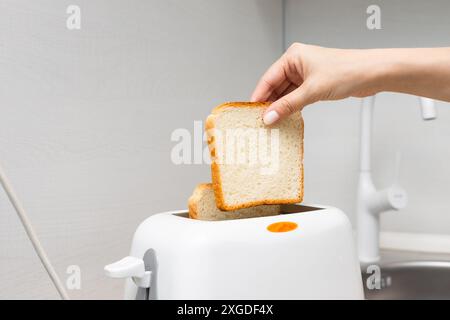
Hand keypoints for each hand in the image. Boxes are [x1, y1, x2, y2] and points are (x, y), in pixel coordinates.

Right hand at [251, 43, 383, 124]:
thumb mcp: (312, 91)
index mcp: (293, 57)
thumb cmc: (348, 70)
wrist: (372, 73)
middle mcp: (298, 64)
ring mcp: (306, 75)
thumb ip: (288, 105)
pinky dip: (291, 107)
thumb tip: (270, 116)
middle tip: (261, 120)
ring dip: (280, 108)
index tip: (252, 111)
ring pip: (286, 94)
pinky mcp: (314, 84)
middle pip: (276, 87)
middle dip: (269, 104)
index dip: (259, 96)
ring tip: (272, 122)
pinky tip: (286, 117)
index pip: (268, 78)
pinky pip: (296, 97)